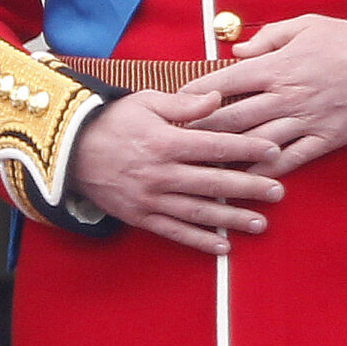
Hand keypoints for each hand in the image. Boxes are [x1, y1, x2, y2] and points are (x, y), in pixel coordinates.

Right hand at [65, 90, 285, 255]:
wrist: (68, 149)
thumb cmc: (110, 121)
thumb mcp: (145, 101)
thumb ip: (184, 103)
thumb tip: (218, 99)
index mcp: (165, 142)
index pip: (216, 146)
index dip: (247, 148)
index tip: (273, 150)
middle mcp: (161, 173)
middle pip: (215, 182)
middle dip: (250, 187)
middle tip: (278, 192)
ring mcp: (150, 199)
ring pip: (200, 212)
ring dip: (233, 219)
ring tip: (260, 222)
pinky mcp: (140, 216)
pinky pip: (175, 232)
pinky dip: (200, 241)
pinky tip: (224, 247)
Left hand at [179, 15, 346, 173]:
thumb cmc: (346, 38)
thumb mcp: (304, 24)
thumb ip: (267, 38)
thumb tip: (237, 53)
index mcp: (277, 66)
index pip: (225, 82)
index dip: (196, 94)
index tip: (175, 105)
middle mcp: (286, 96)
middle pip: (233, 117)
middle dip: (202, 130)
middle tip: (176, 141)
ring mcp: (306, 120)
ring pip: (257, 142)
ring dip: (228, 155)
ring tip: (202, 166)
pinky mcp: (326, 138)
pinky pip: (291, 159)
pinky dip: (266, 171)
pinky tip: (245, 180)